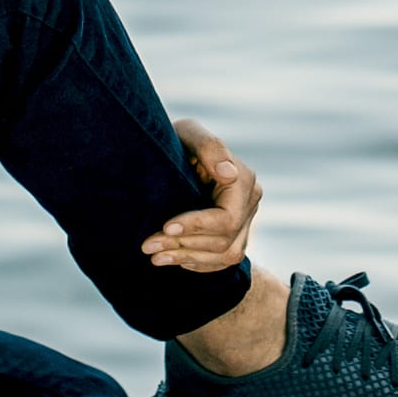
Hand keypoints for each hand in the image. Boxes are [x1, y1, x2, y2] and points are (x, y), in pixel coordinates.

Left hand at [141, 118, 260, 271]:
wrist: (178, 155)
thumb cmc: (180, 141)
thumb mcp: (189, 133)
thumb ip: (209, 147)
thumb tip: (228, 173)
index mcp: (243, 179)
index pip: (227, 218)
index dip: (196, 226)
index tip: (165, 226)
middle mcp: (250, 203)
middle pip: (223, 240)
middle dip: (183, 244)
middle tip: (147, 245)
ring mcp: (246, 222)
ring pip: (224, 255)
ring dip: (187, 258)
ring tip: (154, 256)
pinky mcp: (236, 236)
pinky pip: (222, 261)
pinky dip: (197, 263)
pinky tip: (174, 258)